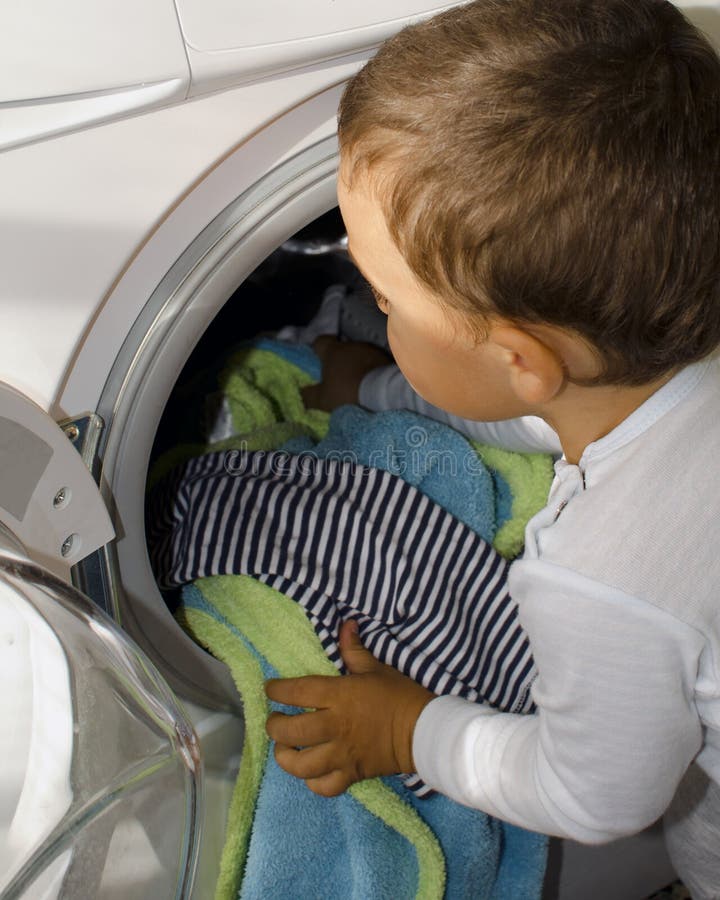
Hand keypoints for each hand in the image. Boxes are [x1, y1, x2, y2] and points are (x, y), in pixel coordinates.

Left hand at [265, 621, 433, 795]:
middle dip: (274, 725)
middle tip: (275, 719)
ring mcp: (341, 754)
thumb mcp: (376, 669)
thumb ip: (354, 650)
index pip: (297, 692)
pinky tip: (310, 771)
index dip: (277, 691)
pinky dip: (312, 781)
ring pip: (300, 765)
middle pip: (290, 731)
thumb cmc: (399, 696)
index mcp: (339, 697)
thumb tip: (345, 624)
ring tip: (285, 747)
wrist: (424, 731)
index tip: (271, 689)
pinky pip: (323, 786)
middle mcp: (335, 726)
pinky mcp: (351, 774)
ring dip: (286, 756)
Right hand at [301, 336, 391, 410]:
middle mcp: (352, 345)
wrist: (384, 393)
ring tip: (358, 382)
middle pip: (342, 349)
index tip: (318, 358)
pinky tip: (372, 383)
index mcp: (333, 351)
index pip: (321, 342)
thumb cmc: (347, 392)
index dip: (318, 349)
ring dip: (358, 365)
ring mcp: (372, 350)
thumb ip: (309, 395)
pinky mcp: (387, 359)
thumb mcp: (323, 399)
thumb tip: (302, 392)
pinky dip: (372, 370)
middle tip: (338, 377)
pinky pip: (375, 363)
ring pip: (360, 355)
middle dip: (340, 360)